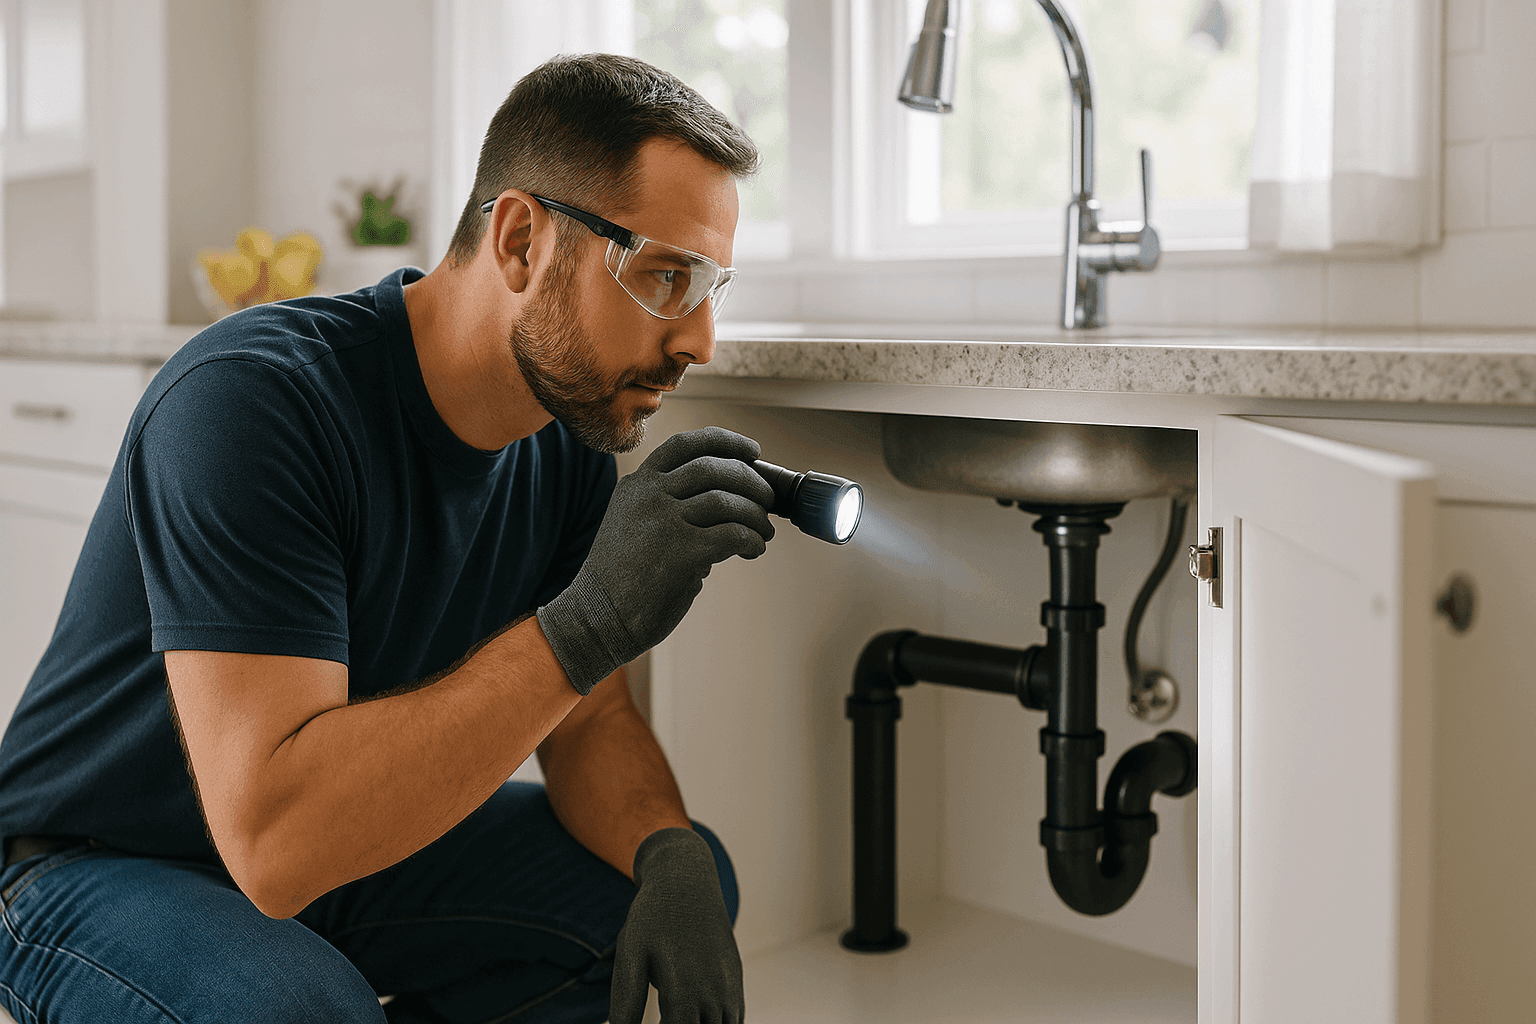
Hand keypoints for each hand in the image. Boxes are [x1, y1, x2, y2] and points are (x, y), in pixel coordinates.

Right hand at [538, 426, 775, 693]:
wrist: (596, 618)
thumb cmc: (624, 578)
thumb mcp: (636, 524)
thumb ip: (674, 508)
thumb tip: (730, 505)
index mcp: (638, 484)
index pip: (687, 444)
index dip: (726, 441)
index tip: (753, 450)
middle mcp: (649, 495)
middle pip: (714, 468)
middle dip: (751, 482)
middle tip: (767, 501)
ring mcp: (663, 521)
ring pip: (727, 501)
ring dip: (756, 515)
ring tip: (764, 533)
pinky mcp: (680, 552)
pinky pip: (731, 534)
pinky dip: (751, 540)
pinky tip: (753, 550)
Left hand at [610, 827, 743, 1023]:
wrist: (688, 879)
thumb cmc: (653, 917)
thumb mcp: (631, 952)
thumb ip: (627, 999)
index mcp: (683, 989)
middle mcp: (713, 992)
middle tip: (662, 1015)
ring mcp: (729, 986)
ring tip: (676, 1013)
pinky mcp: (735, 979)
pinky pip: (735, 1018)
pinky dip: (720, 1023)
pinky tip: (697, 1015)